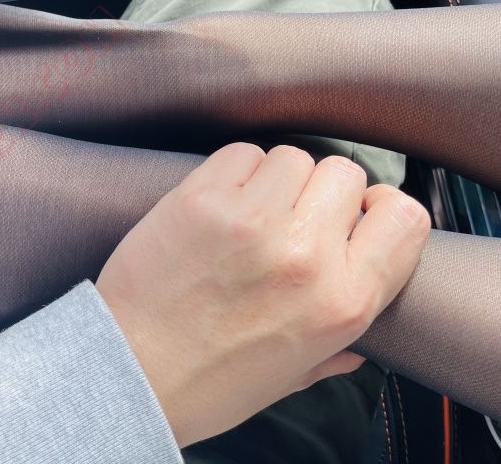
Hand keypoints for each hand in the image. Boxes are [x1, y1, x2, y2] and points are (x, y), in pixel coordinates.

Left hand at [96, 143, 429, 447]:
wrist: (130, 371)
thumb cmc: (207, 380)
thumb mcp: (291, 374)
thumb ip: (337, 347)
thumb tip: (359, 339)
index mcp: (343, 304)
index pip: (404, 218)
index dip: (379, 208)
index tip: (357, 213)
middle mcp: (306, 257)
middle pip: (344, 174)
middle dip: (320, 192)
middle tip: (289, 218)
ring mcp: (253, 222)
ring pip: (292, 157)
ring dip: (275, 180)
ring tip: (247, 214)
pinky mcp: (202, 199)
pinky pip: (241, 154)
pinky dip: (234, 172)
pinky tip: (218, 204)